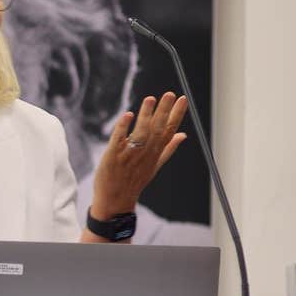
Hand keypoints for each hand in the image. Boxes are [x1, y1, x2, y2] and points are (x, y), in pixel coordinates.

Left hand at [90, 92, 187, 218]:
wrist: (115, 201)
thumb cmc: (133, 181)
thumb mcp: (154, 165)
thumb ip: (168, 148)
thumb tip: (183, 135)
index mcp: (155, 154)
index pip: (169, 131)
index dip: (176, 115)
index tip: (183, 99)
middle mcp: (144, 154)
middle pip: (157, 130)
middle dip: (164, 111)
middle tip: (170, 94)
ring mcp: (128, 155)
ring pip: (140, 133)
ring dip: (145, 116)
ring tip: (150, 99)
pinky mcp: (112, 157)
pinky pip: (118, 140)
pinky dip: (123, 127)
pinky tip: (128, 115)